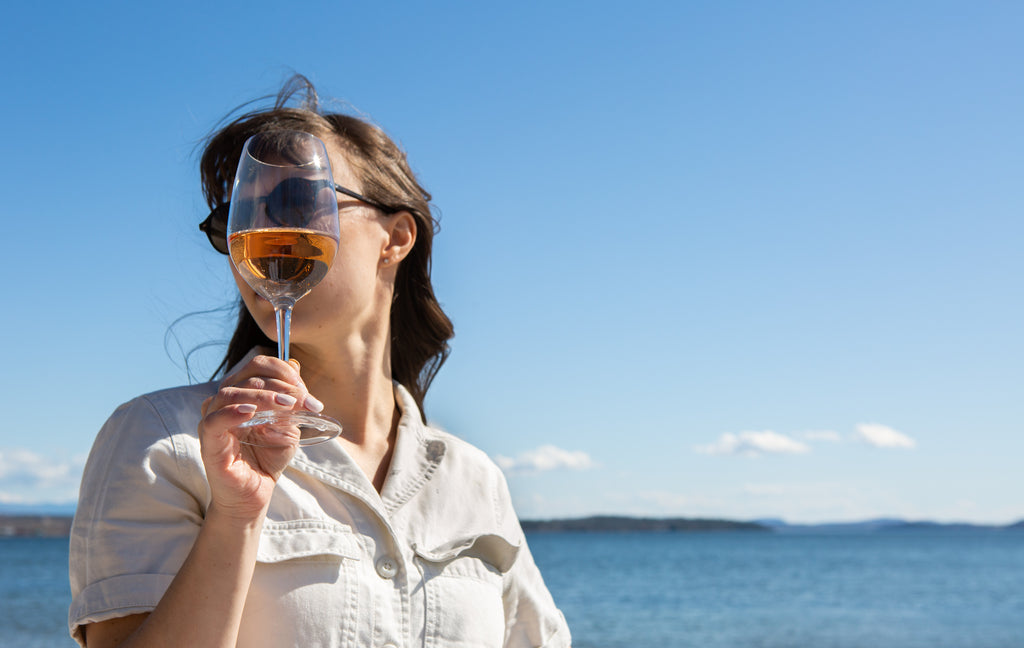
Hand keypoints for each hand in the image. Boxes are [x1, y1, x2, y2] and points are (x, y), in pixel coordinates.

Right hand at [197, 355, 317, 522]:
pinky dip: (231, 412)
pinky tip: (251, 412)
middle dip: (280, 384)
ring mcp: (214, 419)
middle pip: (248, 376)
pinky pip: (214, 420)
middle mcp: (225, 402)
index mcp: (244, 394)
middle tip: (302, 400)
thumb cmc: (268, 459)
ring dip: (263, 396)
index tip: (307, 393)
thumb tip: (296, 366)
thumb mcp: (288, 426)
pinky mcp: (208, 440)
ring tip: (286, 405)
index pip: (258, 367)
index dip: (284, 372)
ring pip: (231, 393)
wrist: (255, 494)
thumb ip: (291, 400)